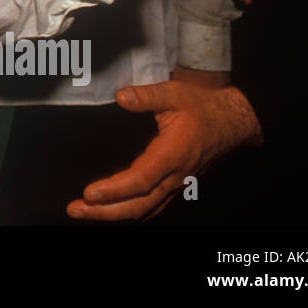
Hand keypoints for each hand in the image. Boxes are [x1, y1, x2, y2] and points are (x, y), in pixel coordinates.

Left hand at [66, 80, 260, 220]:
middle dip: (105, 211)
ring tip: (83, 211)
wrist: (232, 122)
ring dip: (113, 214)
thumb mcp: (176, 93)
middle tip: (75, 209)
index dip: (115, 189)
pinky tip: (109, 210)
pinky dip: (129, 211)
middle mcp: (176, 176)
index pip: (142, 179)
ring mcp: (177, 184)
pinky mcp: (176, 186)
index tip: (90, 193)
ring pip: (145, 209)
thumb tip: (120, 97)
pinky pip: (152, 206)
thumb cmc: (202, 106)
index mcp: (174, 153)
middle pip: (139, 204)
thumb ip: (147, 95)